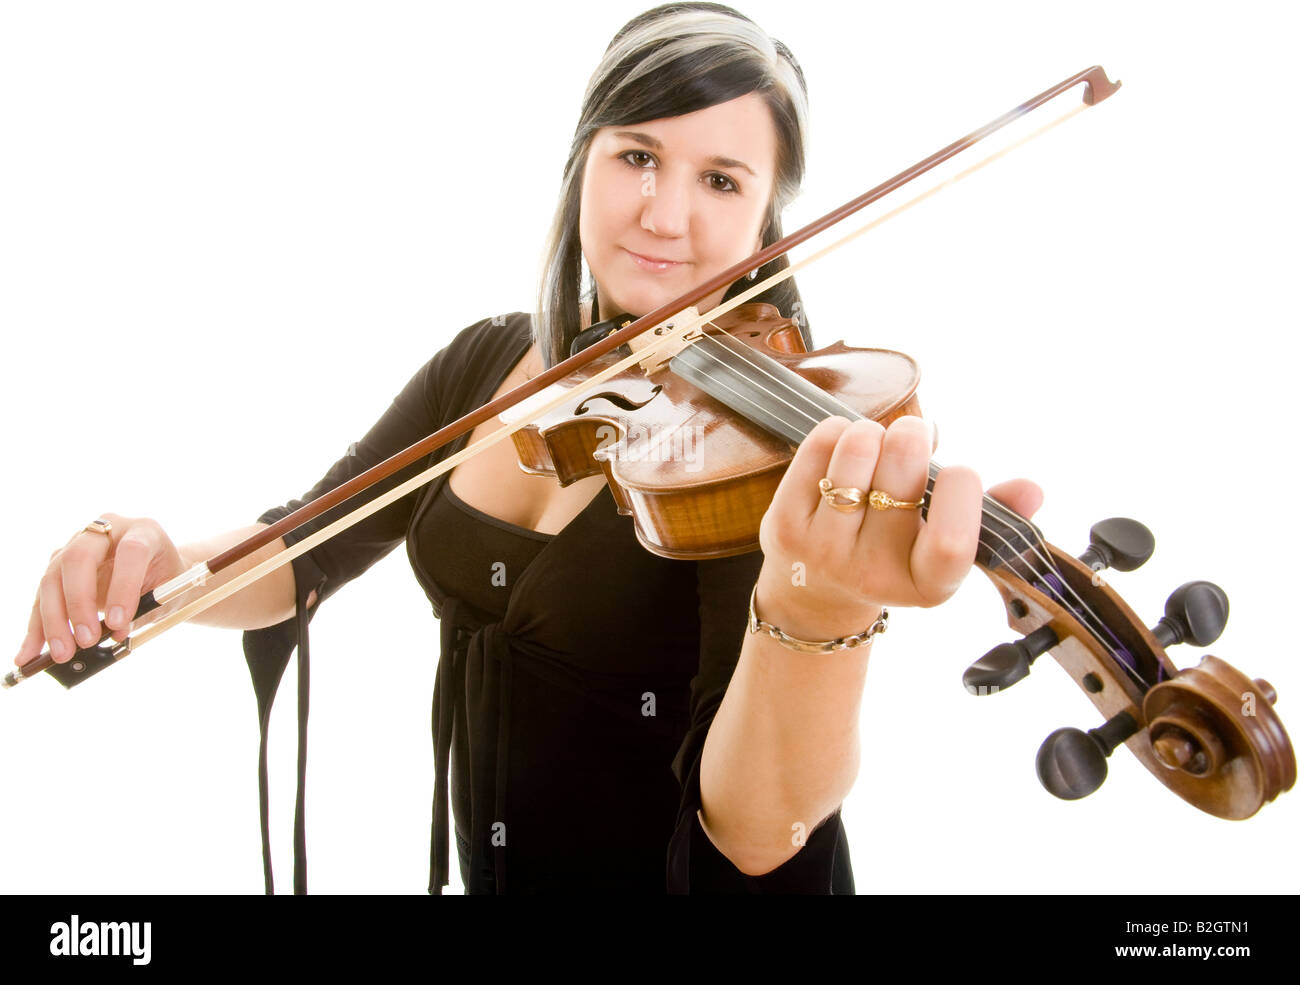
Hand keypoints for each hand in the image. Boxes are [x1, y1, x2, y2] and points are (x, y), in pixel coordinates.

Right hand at [15, 513, 185, 666]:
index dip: (124, 586)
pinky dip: (37, 627)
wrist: (158, 571)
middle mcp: (106, 532)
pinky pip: (43, 597)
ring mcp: (77, 545)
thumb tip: (114, 634)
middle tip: (86, 640)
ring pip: (53, 579)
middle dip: (79, 603)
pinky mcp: (59, 566)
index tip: (119, 622)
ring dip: (53, 620)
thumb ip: (145, 610)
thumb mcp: (169, 593)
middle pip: (79, 559)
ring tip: (62, 653)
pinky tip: (30, 652)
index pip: (131, 551)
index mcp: (144, 531)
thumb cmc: (166, 581)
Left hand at [755, 416, 1042, 640]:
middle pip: (901, 475)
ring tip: (878, 444)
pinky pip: (818, 447)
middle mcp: (873, 576)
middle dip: (914, 436)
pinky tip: (846, 445)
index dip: (963, 492)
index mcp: (927, 586)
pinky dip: (837, 430)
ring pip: (857, 450)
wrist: (816, 589)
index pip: (952, 542)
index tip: (960, 472)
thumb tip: (1032, 490)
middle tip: (915, 435)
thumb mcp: (945, 547)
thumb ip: (993, 517)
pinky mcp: (784, 527)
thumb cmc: (896, 551)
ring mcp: (824, 552)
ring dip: (874, 431)